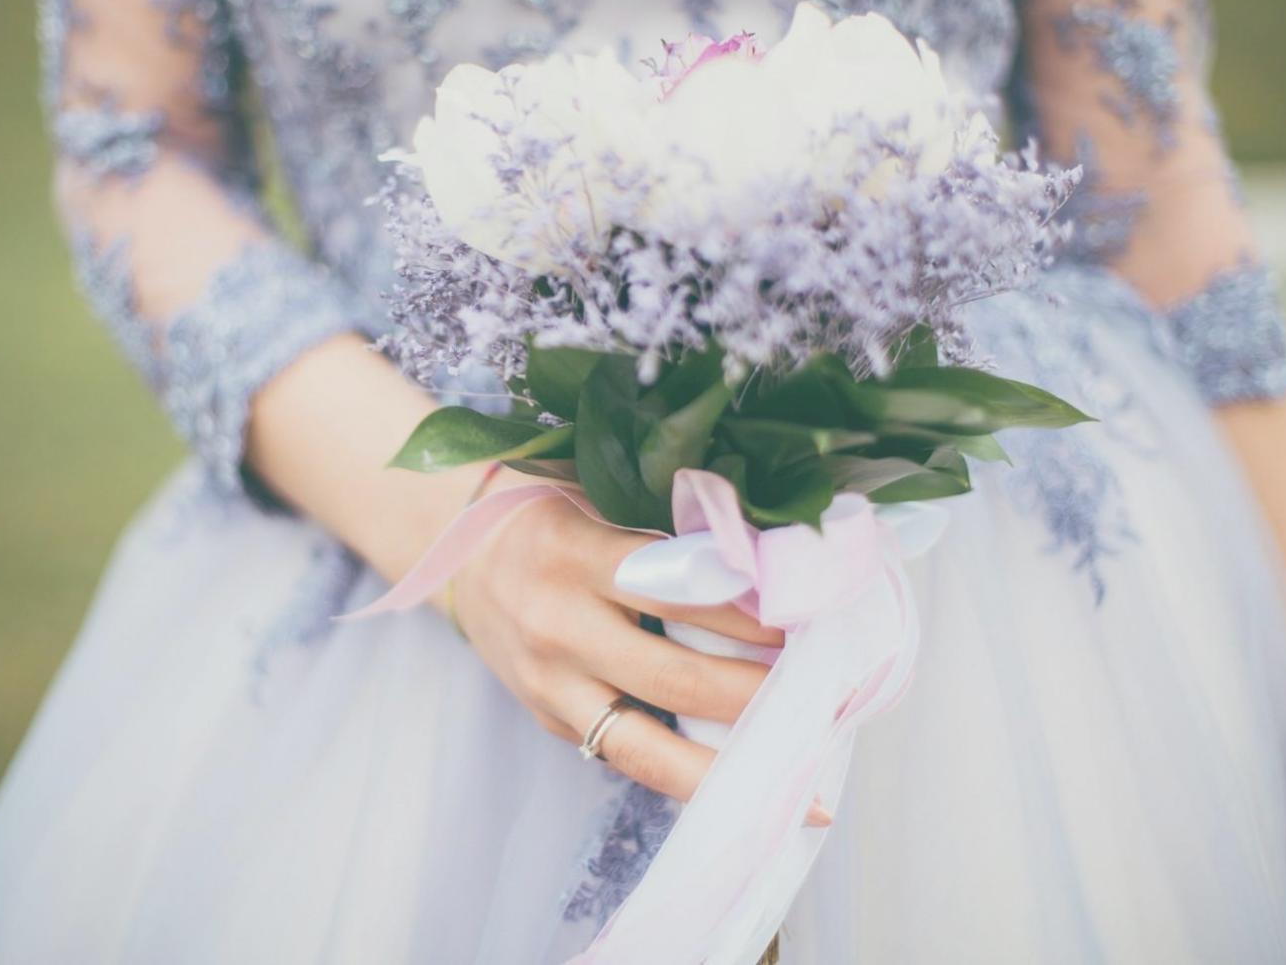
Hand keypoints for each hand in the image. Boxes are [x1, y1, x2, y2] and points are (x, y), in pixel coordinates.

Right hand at [450, 488, 826, 821]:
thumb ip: (666, 532)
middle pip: (677, 681)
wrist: (459, 551)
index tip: (808, 626)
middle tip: (825, 700)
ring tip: (796, 783)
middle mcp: (559, 627)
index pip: (681, 595)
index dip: (749, 618)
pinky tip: (737, 786)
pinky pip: (625, 756)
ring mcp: (550, 686)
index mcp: (577, 557)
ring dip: (728, 768)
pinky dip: (684, 773)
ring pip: (647, 751)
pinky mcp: (551, 721)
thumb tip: (769, 563)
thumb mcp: (599, 499)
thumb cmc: (549, 514)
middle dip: (757, 698)